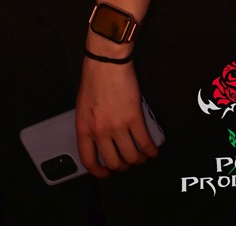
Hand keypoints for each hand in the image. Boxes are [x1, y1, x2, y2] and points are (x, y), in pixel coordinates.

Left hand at [75, 55, 158, 176]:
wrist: (106, 61)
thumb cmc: (94, 79)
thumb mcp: (83, 106)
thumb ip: (89, 126)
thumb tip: (99, 143)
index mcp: (84, 127)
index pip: (88, 160)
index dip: (98, 172)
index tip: (105, 173)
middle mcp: (100, 130)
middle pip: (114, 162)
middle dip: (122, 166)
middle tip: (127, 161)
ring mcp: (117, 126)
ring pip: (131, 157)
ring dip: (138, 159)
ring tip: (141, 155)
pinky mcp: (134, 118)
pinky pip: (145, 143)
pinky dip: (151, 150)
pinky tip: (152, 150)